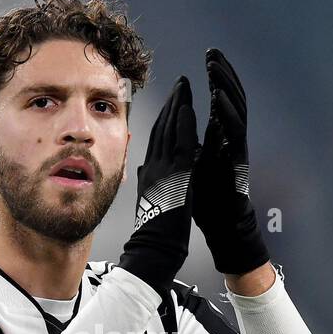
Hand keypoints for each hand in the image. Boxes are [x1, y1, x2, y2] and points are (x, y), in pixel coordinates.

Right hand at [117, 75, 199, 297]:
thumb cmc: (154, 232)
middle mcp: (150, 167)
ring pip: (168, 130)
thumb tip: (144, 170)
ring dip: (177, 106)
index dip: (163, 118)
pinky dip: (182, 124)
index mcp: (147, 174)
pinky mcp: (173, 175)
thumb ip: (147, 182)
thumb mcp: (149, 202)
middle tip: (179, 85)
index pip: (155, 139)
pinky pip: (177, 143)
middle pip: (160, 129)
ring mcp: (160, 170)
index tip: (171, 102)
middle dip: (170, 105)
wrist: (154, 249)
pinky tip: (188, 108)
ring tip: (185, 87)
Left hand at [191, 48, 270, 276]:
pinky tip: (219, 99)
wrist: (222, 223)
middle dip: (222, 74)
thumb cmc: (206, 196)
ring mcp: (237, 147)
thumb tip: (171, 130)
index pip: (222, 98)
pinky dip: (227, 114)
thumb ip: (187, 144)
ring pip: (235, 109)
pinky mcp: (238, 159)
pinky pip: (233, 132)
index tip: (208, 56)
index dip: (216, 78)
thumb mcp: (192, 163)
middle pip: (231, 97)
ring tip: (215, 67)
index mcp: (222, 134)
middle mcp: (232, 137)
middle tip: (213, 52)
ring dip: (225, 87)